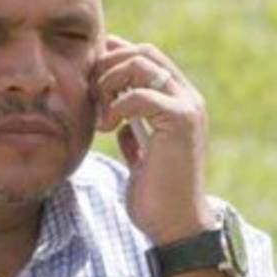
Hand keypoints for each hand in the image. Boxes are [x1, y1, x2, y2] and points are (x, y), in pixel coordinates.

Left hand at [92, 35, 216, 244]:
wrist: (176, 226)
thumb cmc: (157, 196)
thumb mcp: (141, 157)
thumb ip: (135, 133)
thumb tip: (119, 123)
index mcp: (179, 102)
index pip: (146, 56)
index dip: (114, 57)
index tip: (89, 77)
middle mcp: (188, 98)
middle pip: (143, 51)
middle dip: (108, 66)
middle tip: (90, 95)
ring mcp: (187, 107)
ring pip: (142, 63)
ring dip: (110, 82)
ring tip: (100, 113)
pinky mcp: (181, 121)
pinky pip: (140, 94)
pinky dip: (116, 106)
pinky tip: (107, 128)